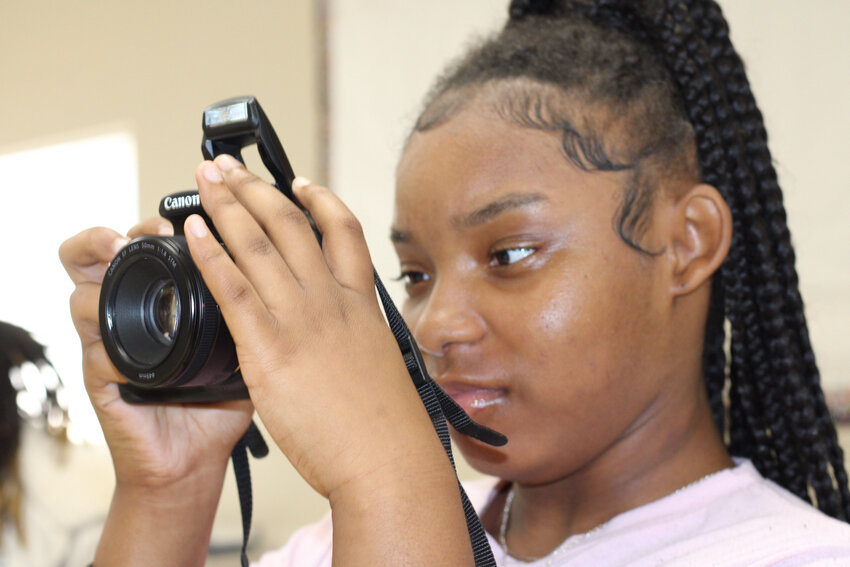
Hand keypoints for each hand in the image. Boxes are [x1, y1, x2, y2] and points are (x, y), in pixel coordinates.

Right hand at [59, 218, 252, 489]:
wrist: (197, 458)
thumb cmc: (219, 400)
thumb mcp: (244, 344)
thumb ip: (257, 307)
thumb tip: (292, 269)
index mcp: (164, 298)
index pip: (148, 245)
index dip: (156, 224)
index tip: (184, 217)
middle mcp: (133, 313)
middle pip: (100, 255)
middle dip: (115, 232)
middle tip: (149, 230)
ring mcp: (114, 345)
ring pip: (84, 293)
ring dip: (97, 272)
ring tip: (118, 252)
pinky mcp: (103, 382)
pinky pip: (96, 353)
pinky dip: (109, 340)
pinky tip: (128, 335)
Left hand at [186, 155, 449, 499]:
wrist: (388, 459)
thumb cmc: (387, 426)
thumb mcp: (381, 365)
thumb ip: (356, 339)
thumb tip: (344, 339)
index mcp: (360, 304)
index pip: (343, 230)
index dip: (319, 199)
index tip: (299, 182)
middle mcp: (331, 300)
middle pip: (290, 224)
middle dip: (255, 187)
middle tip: (227, 166)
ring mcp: (301, 320)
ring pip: (258, 243)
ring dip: (226, 205)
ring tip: (205, 179)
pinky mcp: (270, 349)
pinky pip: (233, 289)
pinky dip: (210, 254)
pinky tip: (192, 233)